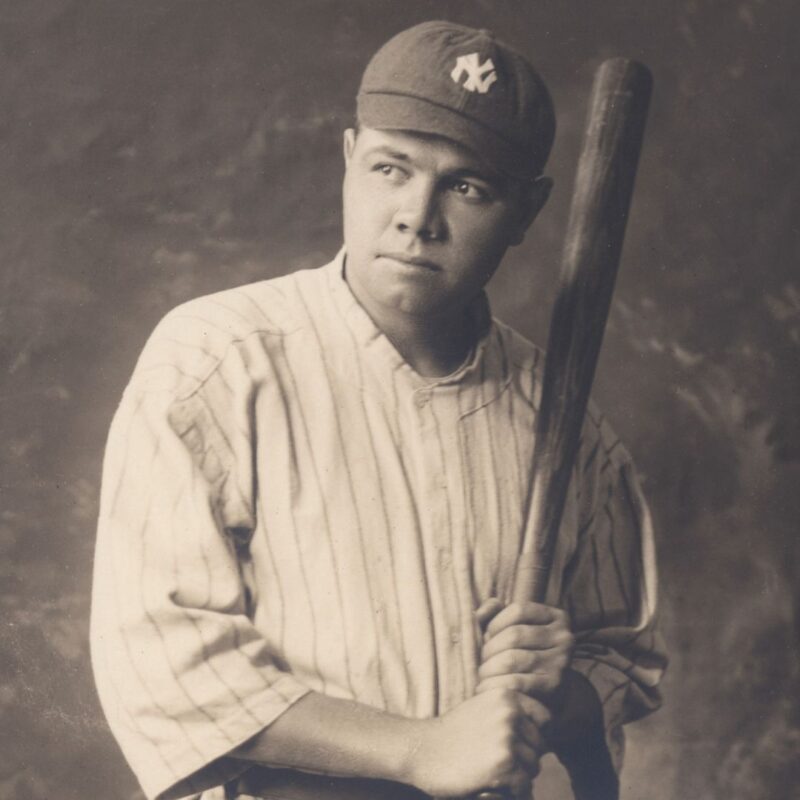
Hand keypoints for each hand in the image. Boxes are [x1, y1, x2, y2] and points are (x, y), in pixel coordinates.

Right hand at [406, 688, 549, 798]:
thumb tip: (543, 738)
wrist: (421, 749)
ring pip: (533, 766)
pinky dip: (510, 790)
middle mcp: (510, 712)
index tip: (515, 743)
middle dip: (525, 757)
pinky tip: (490, 783)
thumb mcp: (483, 708)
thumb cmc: (452, 733)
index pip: (545, 718)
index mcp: (507, 695)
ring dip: (518, 775)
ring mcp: (508, 738)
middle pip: (540, 745)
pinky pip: (524, 785)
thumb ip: (510, 714)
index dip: (533, 734)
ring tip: (493, 772)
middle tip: (499, 763)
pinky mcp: (504, 765)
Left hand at [476, 600, 573, 702]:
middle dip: (489, 649)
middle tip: (481, 662)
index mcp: (557, 617)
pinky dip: (494, 684)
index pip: (519, 610)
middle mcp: (564, 638)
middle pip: (514, 635)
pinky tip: (484, 689)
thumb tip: (477, 614)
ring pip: (512, 659)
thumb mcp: (513, 629)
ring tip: (482, 676)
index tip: (487, 637)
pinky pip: (515, 681)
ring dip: (488, 668)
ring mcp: (561, 662)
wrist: (547, 698)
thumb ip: (494, 614)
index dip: (496, 622)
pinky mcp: (553, 686)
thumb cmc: (523, 656)